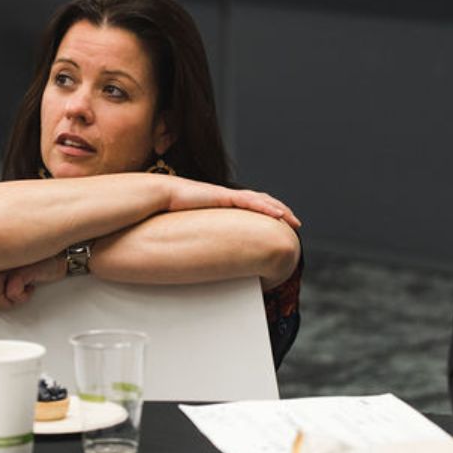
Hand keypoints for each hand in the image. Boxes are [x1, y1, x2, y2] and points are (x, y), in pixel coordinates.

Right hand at [163, 176, 300, 227]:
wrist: (157, 196)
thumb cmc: (169, 212)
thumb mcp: (189, 227)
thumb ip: (199, 237)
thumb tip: (200, 258)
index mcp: (222, 203)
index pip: (250, 205)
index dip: (267, 211)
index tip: (281, 223)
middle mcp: (227, 197)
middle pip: (261, 201)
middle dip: (280, 210)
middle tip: (296, 223)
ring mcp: (226, 194)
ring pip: (260, 200)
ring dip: (279, 209)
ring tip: (293, 220)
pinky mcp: (223, 195)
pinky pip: (249, 201)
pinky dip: (266, 208)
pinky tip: (278, 215)